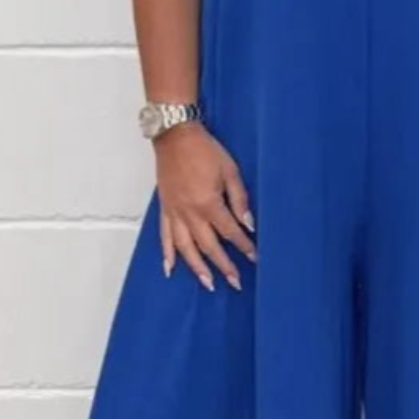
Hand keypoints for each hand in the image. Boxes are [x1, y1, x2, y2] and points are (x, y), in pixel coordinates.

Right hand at [155, 123, 255, 291]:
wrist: (175, 135)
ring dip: (197, 268)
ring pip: (185, 248)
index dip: (244, 246)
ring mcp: (175, 212)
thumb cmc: (204, 150)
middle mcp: (190, 213)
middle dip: (223, 266)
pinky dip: (167, 254)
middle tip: (235, 282)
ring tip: (208, 283)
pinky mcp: (165, 209)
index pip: (230, 232)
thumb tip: (249, 224)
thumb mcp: (231, 171)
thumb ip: (240, 200)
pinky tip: (171, 269)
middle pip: (209, 246)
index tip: (254, 257)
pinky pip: (164, 236)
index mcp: (208, 203)